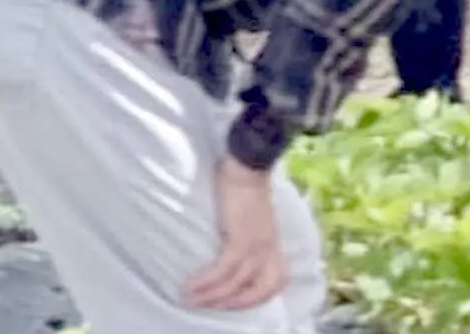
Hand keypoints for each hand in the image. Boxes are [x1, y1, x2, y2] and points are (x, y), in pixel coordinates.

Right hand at [185, 156, 287, 311]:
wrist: (247, 163)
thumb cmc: (247, 183)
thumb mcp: (255, 214)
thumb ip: (251, 231)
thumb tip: (234, 241)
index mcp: (273, 241)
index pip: (279, 278)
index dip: (261, 294)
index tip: (238, 299)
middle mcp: (268, 247)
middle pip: (261, 290)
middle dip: (237, 303)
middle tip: (211, 306)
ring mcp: (256, 245)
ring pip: (236, 285)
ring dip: (211, 297)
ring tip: (190, 300)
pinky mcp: (240, 239)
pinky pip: (223, 271)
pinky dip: (206, 282)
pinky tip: (191, 286)